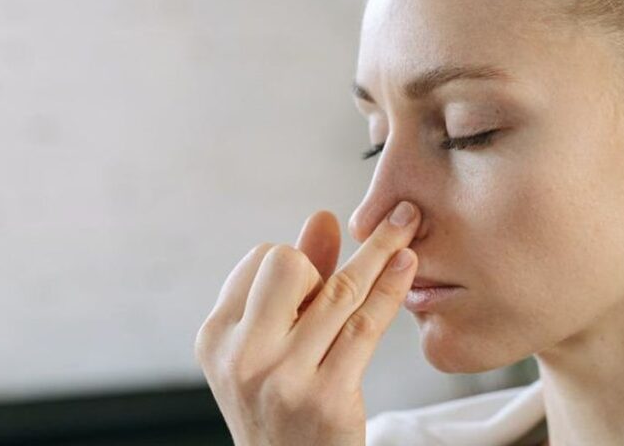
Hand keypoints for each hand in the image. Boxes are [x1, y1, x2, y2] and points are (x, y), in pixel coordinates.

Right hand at [194, 201, 421, 445]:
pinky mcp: (328, 397)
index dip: (294, 262)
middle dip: (320, 261)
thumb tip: (323, 217)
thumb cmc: (282, 405)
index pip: (259, 261)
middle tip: (341, 279)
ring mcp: (285, 377)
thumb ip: (293, 283)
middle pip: (288, 265)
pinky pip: (366, 324)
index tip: (314, 276)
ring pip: (340, 291)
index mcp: (216, 337)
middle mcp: (244, 356)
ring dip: (380, 249)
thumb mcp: (270, 345)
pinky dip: (391, 287)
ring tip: (406, 222)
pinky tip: (407, 263)